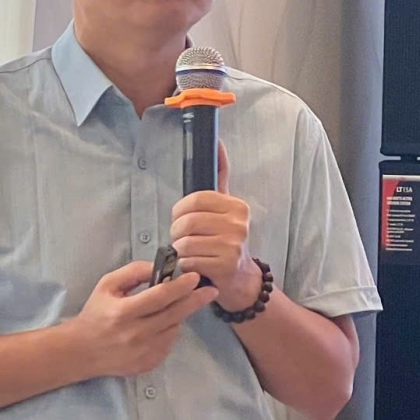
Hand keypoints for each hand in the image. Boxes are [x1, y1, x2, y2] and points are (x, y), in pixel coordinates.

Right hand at [64, 260, 216, 379]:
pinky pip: (168, 344)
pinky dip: (168, 332)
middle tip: (210, 290)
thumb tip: (158, 268)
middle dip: (195, 300)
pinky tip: (158, 326)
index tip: (195, 277)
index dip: (180, 286)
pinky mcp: (148, 364)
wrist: (82, 351)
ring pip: (174, 329)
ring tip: (169, 309)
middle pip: (174, 314)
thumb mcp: (107, 285)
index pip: (160, 296)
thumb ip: (133, 272)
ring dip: (178, 316)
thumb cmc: (95, 313)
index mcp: (124, 312)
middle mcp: (136, 334)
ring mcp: (144, 352)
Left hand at [169, 142, 260, 310]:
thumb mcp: (226, 208)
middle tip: (182, 239)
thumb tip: (217, 141)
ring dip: (181, 251)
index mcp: (237, 206)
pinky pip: (189, 261)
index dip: (179, 211)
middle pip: (187, 222)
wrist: (241, 278)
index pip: (195, 200)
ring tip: (191, 253)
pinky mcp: (225, 266)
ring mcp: (233, 245)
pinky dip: (186, 265)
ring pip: (185, 243)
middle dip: (177, 233)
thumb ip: (221, 176)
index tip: (180, 219)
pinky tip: (196, 266)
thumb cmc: (227, 240)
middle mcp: (239, 224)